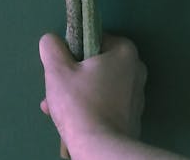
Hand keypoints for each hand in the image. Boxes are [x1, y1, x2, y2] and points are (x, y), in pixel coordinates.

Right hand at [39, 33, 146, 150]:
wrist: (101, 150)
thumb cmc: (80, 105)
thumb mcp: (57, 70)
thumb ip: (52, 47)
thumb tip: (51, 40)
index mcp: (124, 51)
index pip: (94, 40)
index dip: (72, 53)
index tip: (61, 69)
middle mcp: (136, 69)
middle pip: (96, 65)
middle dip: (73, 78)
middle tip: (56, 92)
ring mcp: (137, 96)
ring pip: (100, 86)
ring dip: (78, 94)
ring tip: (56, 110)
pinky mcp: (133, 117)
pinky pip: (107, 105)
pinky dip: (90, 108)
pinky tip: (73, 121)